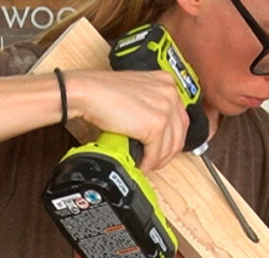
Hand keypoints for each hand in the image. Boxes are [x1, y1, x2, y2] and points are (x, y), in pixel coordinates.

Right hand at [65, 69, 190, 170]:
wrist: (88, 93)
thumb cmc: (103, 91)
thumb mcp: (136, 91)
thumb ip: (150, 104)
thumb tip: (155, 128)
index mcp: (166, 82)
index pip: (180, 118)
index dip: (172, 137)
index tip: (164, 147)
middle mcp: (170, 93)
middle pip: (179, 134)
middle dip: (167, 152)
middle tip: (156, 160)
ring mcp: (165, 109)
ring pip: (170, 146)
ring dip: (158, 160)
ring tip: (147, 163)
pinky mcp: (155, 126)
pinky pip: (156, 153)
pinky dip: (148, 162)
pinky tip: (141, 162)